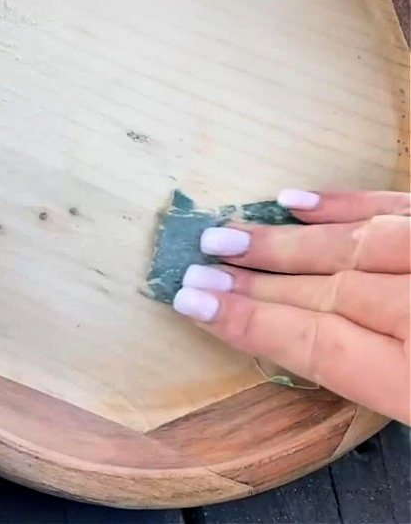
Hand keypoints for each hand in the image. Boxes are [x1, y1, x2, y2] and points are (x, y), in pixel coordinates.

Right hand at [174, 190, 409, 423]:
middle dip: (254, 283)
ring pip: (355, 245)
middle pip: (326, 293)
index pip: (317, 343)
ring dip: (283, 242)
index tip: (191, 303)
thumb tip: (292, 341)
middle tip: (198, 269)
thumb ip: (367, 380)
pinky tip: (297, 202)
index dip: (249, 321)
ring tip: (226, 237)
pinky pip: (401, 207)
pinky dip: (348, 203)